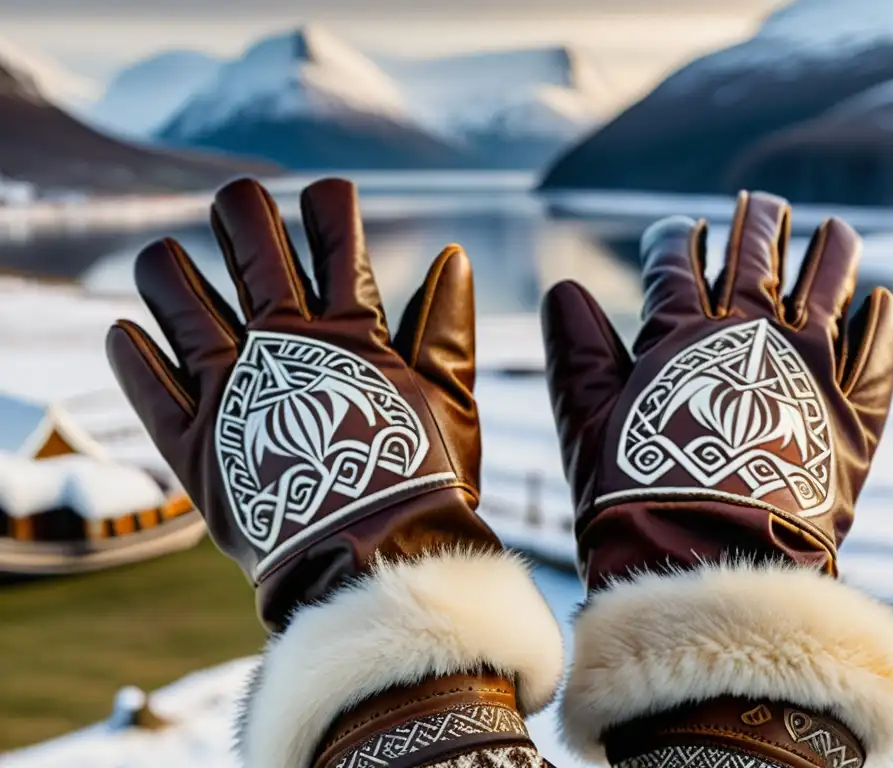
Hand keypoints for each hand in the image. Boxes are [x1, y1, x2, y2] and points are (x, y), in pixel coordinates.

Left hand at [107, 178, 496, 628]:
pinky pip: (147, 388)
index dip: (329, 206)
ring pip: (180, 303)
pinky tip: (123, 332)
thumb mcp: (450, 399)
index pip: (337, 240)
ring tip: (161, 257)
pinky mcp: (194, 443)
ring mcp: (231, 392)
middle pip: (251, 250)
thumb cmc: (422, 485)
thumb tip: (453, 255)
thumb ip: (447, 325)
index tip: (324, 194)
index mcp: (349, 333)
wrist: (376, 567)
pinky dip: (131, 356)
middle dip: (242, 212)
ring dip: (167, 271)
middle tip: (235, 198)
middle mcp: (282, 347)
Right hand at [542, 190, 892, 588]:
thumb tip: (562, 288)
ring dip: (828, 253)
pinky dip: (880, 325)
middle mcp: (750, 337)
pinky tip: (882, 302)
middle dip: (756, 225)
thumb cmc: (636, 497)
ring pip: (826, 288)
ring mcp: (809, 369)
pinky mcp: (852, 415)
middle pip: (756, 260)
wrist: (709, 562)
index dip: (674, 240)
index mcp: (681, 335)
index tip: (679, 229)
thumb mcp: (586, 422)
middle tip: (761, 202)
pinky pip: (875, 355)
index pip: (675, 264)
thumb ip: (576, 351)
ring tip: (833, 228)